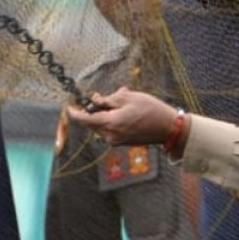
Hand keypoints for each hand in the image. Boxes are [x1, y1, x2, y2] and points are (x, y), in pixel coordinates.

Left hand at [67, 88, 185, 150]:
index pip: (83, 120)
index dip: (74, 112)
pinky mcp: (123, 142)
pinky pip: (111, 130)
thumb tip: (96, 100)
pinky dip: (113, 120)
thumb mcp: (128, 98)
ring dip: (106, 114)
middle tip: (104, 97)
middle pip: (92, 123)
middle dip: (95, 109)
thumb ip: (108, 99)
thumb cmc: (151, 110)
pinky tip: (126, 111)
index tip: (69, 107)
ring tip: (122, 100)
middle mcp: (110, 136)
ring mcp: (116, 141)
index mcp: (109, 123)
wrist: (169, 128)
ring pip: (102, 125)